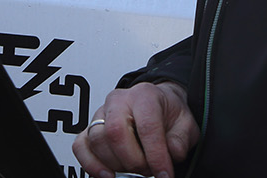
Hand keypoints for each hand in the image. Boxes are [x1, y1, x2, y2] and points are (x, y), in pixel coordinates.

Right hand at [72, 81, 198, 177]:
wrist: (158, 104)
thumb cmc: (168, 113)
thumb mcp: (186, 123)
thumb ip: (181, 139)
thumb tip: (171, 153)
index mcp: (144, 95)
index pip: (146, 126)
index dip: (156, 155)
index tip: (164, 174)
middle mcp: (118, 101)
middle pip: (115, 132)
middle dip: (134, 160)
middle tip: (149, 170)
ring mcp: (100, 113)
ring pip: (97, 141)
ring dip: (117, 164)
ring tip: (136, 168)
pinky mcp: (89, 129)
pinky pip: (80, 147)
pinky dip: (91, 165)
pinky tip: (108, 174)